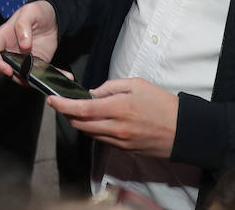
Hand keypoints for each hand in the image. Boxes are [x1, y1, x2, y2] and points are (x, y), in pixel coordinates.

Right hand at [0, 0, 58, 76]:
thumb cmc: (37, 11)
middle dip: (17, 76)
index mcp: (4, 36)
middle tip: (30, 77)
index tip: (7, 69)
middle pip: (6, 68)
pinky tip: (63, 74)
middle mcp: (12, 50)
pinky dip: (51, 76)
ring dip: (35, 80)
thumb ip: (23, 25)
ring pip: (23, 75)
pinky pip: (41, 73)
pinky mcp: (37, 63)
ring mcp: (24, 59)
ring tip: (50, 76)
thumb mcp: (29, 11)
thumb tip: (23, 44)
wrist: (53, 16)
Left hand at [52, 77, 177, 158]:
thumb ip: (111, 87)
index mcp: (119, 108)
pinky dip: (93, 129)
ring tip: (77, 110)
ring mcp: (120, 141)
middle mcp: (116, 128)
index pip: (82, 109)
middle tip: (62, 103)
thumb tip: (92, 93)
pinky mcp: (124, 149)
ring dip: (79, 122)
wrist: (183, 130)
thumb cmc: (162, 104)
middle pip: (80, 124)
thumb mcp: (137, 84)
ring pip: (89, 133)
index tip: (52, 100)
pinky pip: (101, 140)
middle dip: (67, 114)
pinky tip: (94, 120)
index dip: (63, 105)